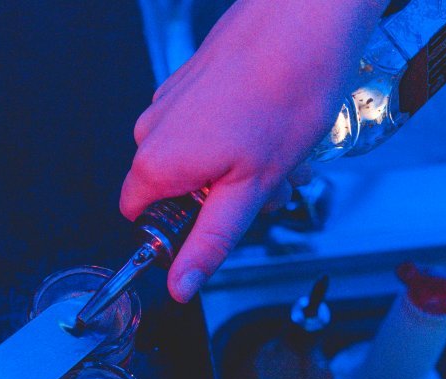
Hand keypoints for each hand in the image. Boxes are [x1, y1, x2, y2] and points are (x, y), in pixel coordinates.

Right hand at [121, 0, 384, 301]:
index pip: (140, 221)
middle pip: (177, 192)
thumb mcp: (250, 191)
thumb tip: (179, 286)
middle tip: (268, 188)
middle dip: (223, 198)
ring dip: (239, 168)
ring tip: (280, 153)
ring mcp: (170, 102)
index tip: (218, 224)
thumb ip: (209, 243)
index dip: (180, 232)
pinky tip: (271, 123)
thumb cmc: (285, 92)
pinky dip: (240, 135)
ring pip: (198, 160)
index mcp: (157, 164)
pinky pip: (207, 127)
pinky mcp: (192, 81)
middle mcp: (152, 131)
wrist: (305, 20)